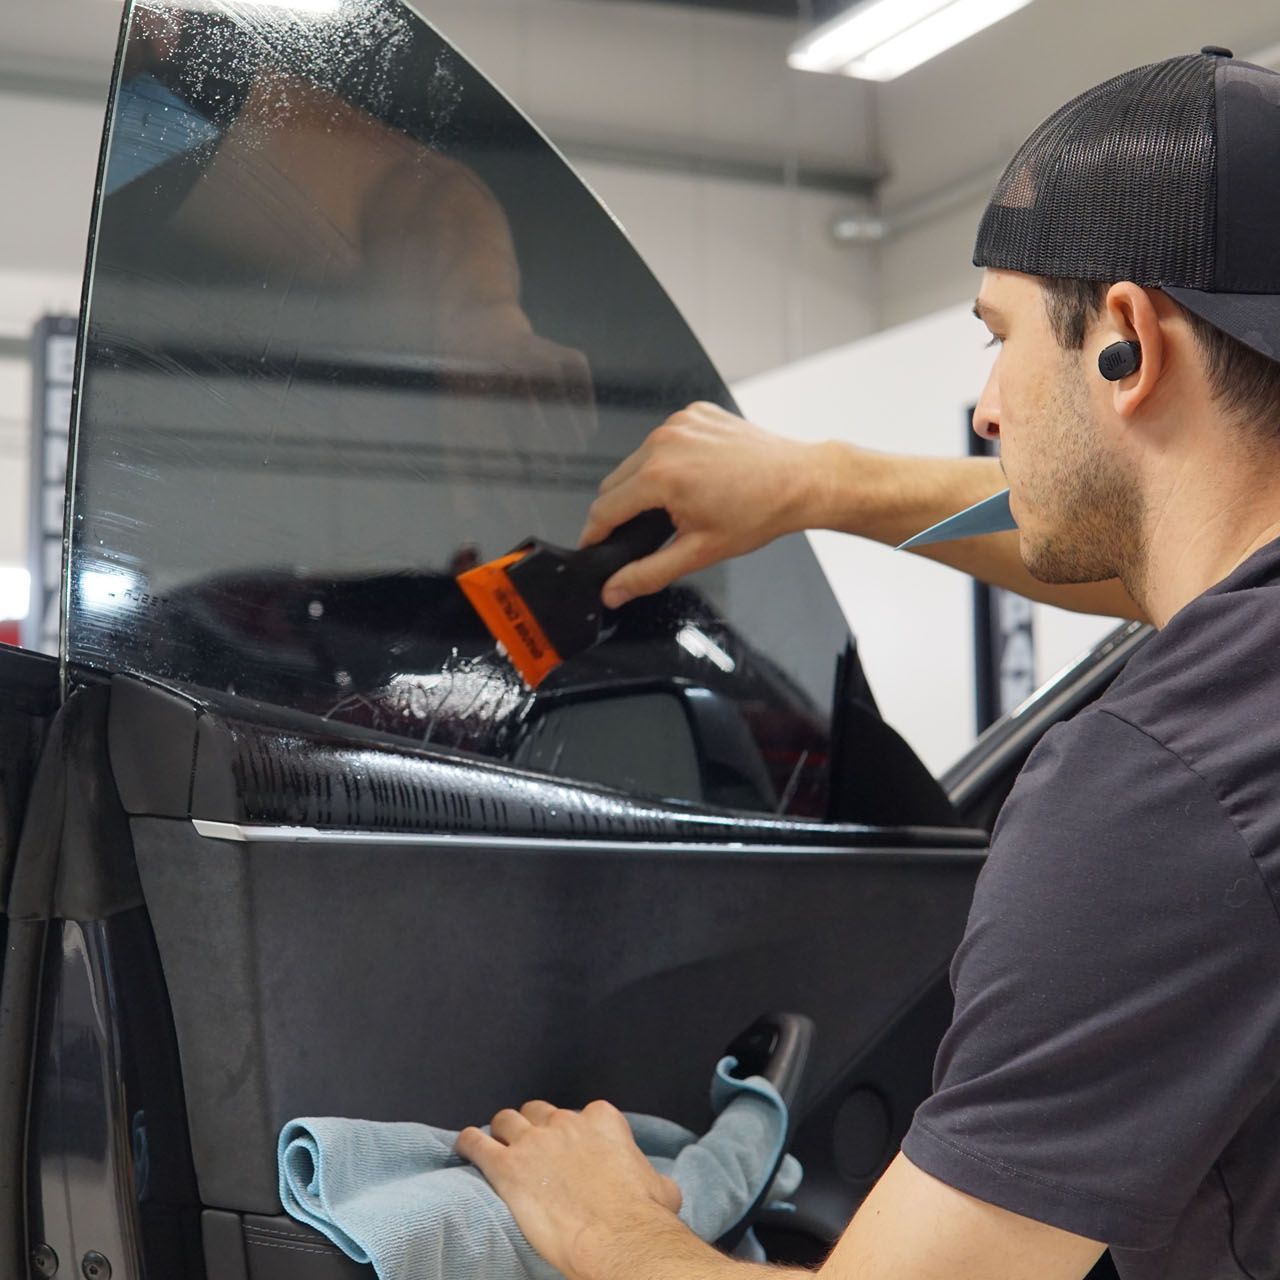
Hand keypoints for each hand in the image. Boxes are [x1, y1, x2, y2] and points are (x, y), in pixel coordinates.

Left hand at [456, 1099, 682, 1279]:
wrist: (618, 1238)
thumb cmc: (641, 1217)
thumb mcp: (661, 1188)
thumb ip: (652, 1176)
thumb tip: (657, 1185)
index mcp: (602, 1120)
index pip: (579, 1114)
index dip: (570, 1133)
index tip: (568, 1149)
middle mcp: (565, 1122)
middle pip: (537, 1112)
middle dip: (532, 1127)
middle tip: (531, 1150)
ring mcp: (534, 1142)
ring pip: (505, 1121)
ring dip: (501, 1132)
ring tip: (497, 1145)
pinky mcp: (508, 1168)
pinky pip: (477, 1144)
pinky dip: (469, 1143)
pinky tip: (465, 1146)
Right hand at [578, 402, 828, 607]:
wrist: (800, 481)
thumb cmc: (759, 513)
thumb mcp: (698, 552)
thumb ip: (647, 573)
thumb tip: (613, 590)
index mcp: (660, 476)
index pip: (604, 509)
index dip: (595, 535)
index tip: (594, 547)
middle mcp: (664, 442)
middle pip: (614, 483)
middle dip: (622, 510)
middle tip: (648, 531)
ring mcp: (680, 422)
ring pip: (636, 459)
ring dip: (645, 482)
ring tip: (676, 504)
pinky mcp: (694, 412)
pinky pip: (663, 440)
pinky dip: (668, 459)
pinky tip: (695, 476)